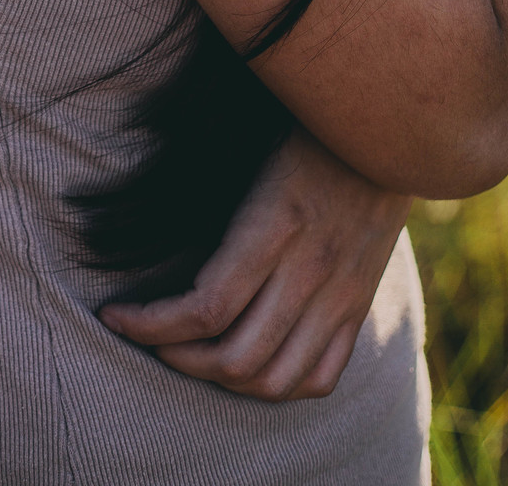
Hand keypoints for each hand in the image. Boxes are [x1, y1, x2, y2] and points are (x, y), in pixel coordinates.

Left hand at [98, 127, 411, 401]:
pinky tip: (247, 366)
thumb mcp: (254, 143)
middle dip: (176, 357)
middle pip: (236, 356)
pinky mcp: (359, 305)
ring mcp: (341, 294)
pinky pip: (320, 376)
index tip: (114, 314)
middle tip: (144, 334)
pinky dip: (278, 386)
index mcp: (277, 223)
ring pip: (276, 379)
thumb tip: (142, 212)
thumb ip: (214, 185)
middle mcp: (311, 268)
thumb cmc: (307, 121)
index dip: (151, 324)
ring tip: (187, 354)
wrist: (393, 122)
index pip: (206, 307)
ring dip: (221, 380)